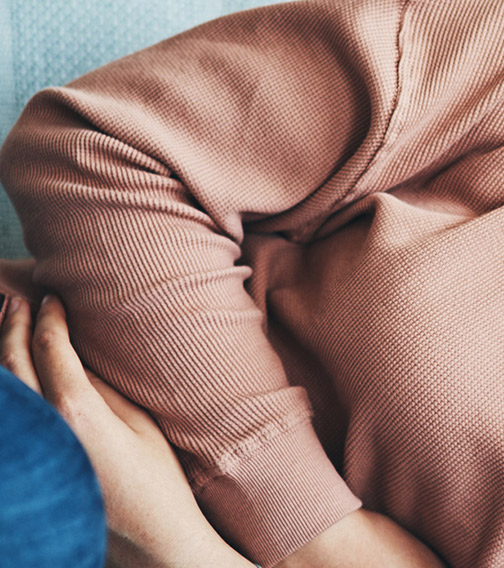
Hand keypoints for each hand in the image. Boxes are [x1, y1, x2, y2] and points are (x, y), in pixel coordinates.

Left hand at [0, 294, 254, 567]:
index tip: (51, 298)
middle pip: (12, 364)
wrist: (150, 537)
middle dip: (10, 326)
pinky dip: (6, 389)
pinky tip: (7, 376)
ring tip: (2, 326)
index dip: (47, 318)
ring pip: (2, 390)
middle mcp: (44, 429)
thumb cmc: (157, 480)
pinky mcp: (31, 467)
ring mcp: (32, 451)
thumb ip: (102, 386)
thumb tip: (76, 355)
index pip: (49, 349)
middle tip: (15, 300)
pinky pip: (9, 418)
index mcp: (77, 411)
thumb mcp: (140, 423)